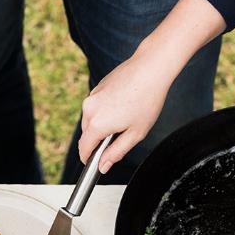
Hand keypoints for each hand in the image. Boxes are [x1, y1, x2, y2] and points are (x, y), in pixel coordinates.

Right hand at [77, 0, 224, 174]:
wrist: (150, 68)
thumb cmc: (147, 100)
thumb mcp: (135, 134)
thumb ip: (116, 153)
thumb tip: (103, 166)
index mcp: (97, 124)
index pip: (84, 149)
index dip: (89, 159)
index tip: (94, 164)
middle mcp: (89, 109)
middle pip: (87, 134)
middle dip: (98, 140)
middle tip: (120, 138)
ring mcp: (92, 96)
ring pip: (91, 119)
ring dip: (102, 125)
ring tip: (126, 118)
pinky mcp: (97, 87)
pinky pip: (97, 106)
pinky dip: (105, 111)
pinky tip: (124, 105)